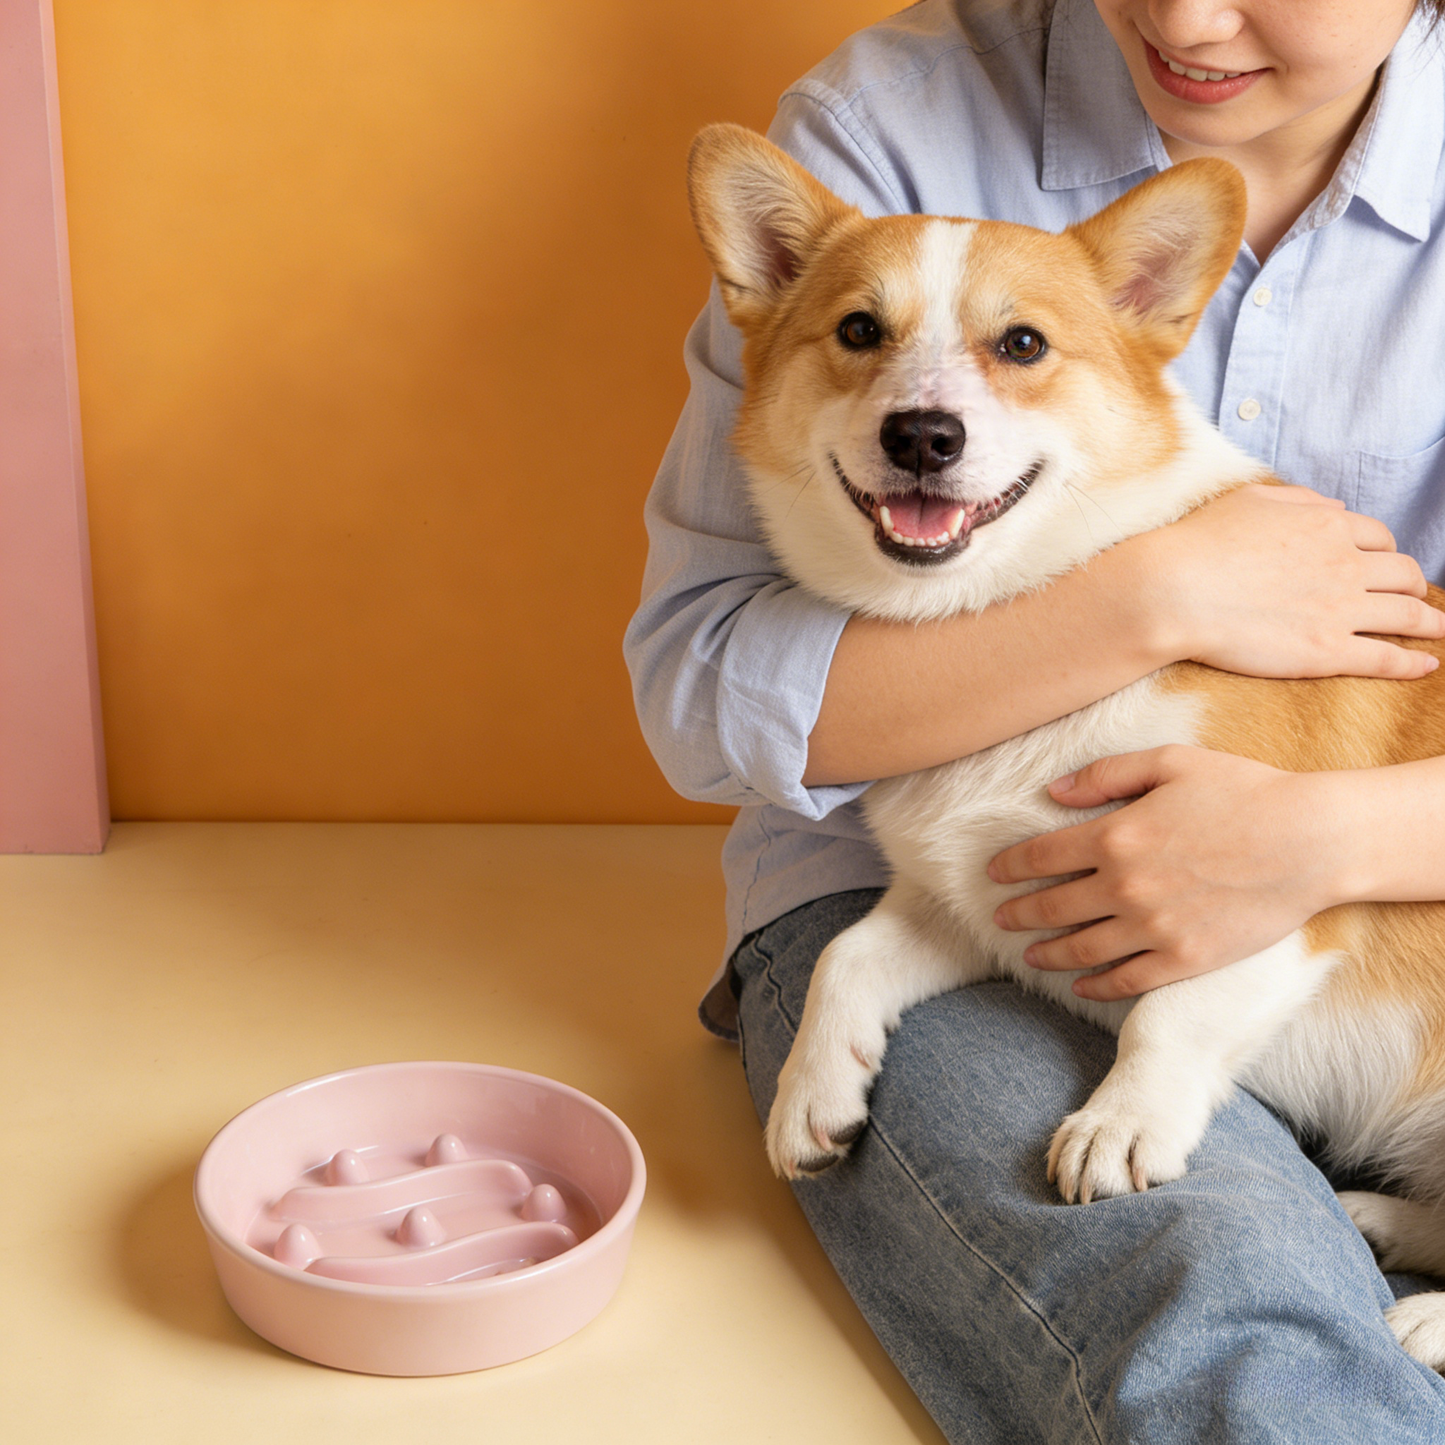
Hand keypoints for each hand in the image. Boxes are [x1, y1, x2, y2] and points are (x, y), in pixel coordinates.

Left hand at [987, 746, 1343, 1000]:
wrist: (1311, 841)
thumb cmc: (1245, 791)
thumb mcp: (1171, 761)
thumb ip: (1106, 774)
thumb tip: (1054, 791)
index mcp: (1116, 834)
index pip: (1041, 855)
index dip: (1010, 866)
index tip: (993, 873)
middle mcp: (1125, 885)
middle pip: (1051, 906)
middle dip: (1019, 913)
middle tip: (1000, 918)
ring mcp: (1153, 927)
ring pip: (1081, 948)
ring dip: (1047, 952)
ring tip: (1030, 954)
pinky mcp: (1185, 959)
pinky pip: (1127, 980)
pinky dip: (1097, 985)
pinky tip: (1081, 985)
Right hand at [1133, 484, 1444, 679]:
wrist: (1173, 591)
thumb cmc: (1200, 543)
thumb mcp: (1251, 500)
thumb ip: (1299, 500)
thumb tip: (1334, 509)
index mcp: (1327, 527)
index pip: (1378, 538)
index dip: (1385, 551)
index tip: (1383, 565)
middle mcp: (1345, 566)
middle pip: (1404, 573)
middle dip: (1413, 584)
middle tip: (1414, 597)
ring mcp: (1340, 610)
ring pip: (1408, 614)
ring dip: (1430, 622)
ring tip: (1438, 630)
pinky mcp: (1327, 652)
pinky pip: (1386, 658)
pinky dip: (1413, 662)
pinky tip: (1426, 665)